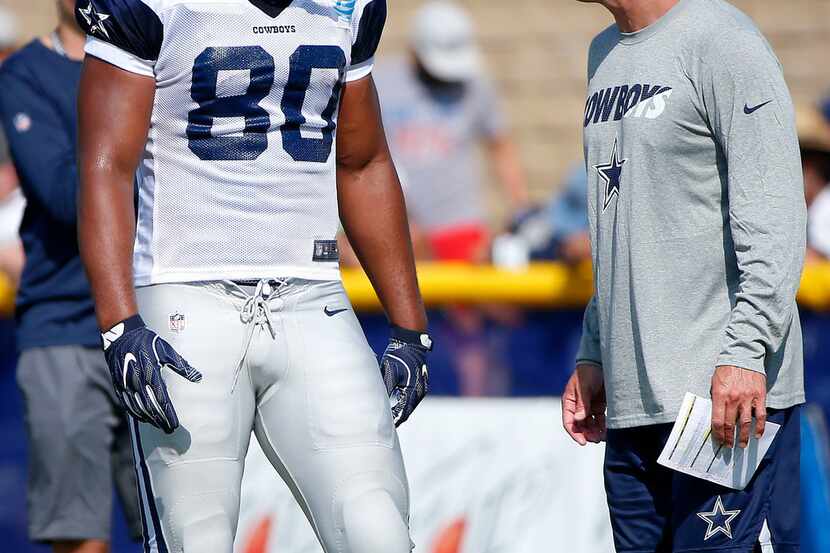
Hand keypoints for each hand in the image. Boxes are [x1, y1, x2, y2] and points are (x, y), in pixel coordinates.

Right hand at [102, 315, 201, 432]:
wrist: (121, 334)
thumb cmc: (147, 341)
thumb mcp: (167, 351)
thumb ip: (182, 366)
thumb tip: (198, 377)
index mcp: (151, 374)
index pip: (162, 400)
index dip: (168, 414)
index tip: (175, 424)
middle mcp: (138, 381)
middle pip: (150, 407)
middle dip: (160, 420)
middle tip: (169, 429)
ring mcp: (126, 384)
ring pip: (138, 407)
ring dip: (149, 418)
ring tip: (159, 425)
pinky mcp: (119, 384)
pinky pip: (126, 403)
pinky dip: (134, 412)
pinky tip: (142, 418)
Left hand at [379, 326, 431, 426]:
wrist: (410, 341)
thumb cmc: (398, 355)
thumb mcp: (389, 372)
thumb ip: (386, 389)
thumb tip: (380, 404)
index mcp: (414, 390)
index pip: (404, 412)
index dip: (394, 420)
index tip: (385, 428)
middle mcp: (420, 391)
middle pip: (407, 410)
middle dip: (397, 418)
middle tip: (384, 427)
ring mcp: (420, 387)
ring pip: (409, 405)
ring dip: (400, 411)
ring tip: (388, 419)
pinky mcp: (418, 382)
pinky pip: (410, 397)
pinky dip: (402, 403)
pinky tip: (393, 406)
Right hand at [562, 363, 605, 444]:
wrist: (600, 361)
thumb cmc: (588, 372)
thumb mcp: (584, 387)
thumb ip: (582, 404)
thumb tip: (577, 419)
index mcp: (569, 402)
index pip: (568, 422)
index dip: (574, 433)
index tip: (583, 442)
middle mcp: (577, 407)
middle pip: (579, 426)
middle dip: (586, 434)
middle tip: (596, 440)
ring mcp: (588, 407)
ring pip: (590, 425)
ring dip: (594, 432)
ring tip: (602, 437)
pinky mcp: (599, 406)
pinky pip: (599, 420)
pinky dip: (602, 427)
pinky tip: (607, 432)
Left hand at [711, 365, 765, 447]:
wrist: (743, 356)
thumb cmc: (726, 369)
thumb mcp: (714, 382)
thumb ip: (715, 398)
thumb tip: (716, 415)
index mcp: (719, 396)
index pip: (717, 421)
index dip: (718, 434)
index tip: (719, 441)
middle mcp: (733, 399)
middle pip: (730, 424)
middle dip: (729, 438)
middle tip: (729, 446)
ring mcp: (747, 398)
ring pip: (745, 423)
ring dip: (743, 436)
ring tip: (742, 445)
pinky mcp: (759, 396)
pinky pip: (760, 415)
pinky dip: (759, 427)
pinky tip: (757, 435)